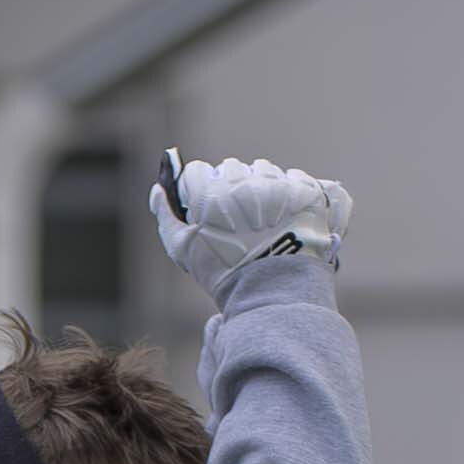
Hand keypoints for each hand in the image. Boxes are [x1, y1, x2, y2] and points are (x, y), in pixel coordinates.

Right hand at [150, 152, 350, 288]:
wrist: (273, 295)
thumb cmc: (222, 273)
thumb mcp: (183, 250)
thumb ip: (165, 216)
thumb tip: (157, 189)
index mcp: (210, 193)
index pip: (196, 171)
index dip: (198, 189)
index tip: (204, 207)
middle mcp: (243, 182)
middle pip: (230, 168)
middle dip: (229, 187)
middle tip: (235, 217)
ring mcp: (277, 185)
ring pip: (262, 169)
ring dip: (260, 186)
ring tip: (263, 217)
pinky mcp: (305, 192)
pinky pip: (295, 176)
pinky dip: (290, 191)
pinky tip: (286, 215)